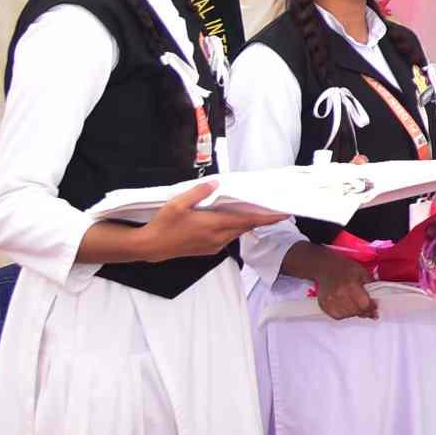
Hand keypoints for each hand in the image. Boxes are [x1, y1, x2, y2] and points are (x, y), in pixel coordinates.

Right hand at [130, 183, 272, 261]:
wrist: (151, 247)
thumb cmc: (164, 224)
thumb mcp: (178, 204)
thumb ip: (198, 192)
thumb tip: (216, 184)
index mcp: (214, 225)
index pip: (248, 221)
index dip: (268, 218)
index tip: (284, 214)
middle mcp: (218, 238)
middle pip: (245, 227)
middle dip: (259, 218)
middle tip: (270, 207)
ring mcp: (214, 246)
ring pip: (236, 233)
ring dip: (245, 223)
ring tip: (252, 210)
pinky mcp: (209, 250)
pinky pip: (227, 238)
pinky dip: (233, 228)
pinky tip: (230, 220)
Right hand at [310, 257, 379, 320]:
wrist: (326, 267)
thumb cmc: (345, 268)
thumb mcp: (363, 272)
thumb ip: (372, 285)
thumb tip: (378, 298)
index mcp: (351, 285)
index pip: (364, 304)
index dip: (371, 309)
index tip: (375, 310)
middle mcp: (340, 293)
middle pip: (356, 311)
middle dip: (364, 312)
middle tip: (368, 310)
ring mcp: (330, 300)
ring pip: (347, 315)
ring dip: (354, 313)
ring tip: (356, 307)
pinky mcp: (324, 304)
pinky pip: (336, 316)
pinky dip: (343, 315)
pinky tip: (347, 309)